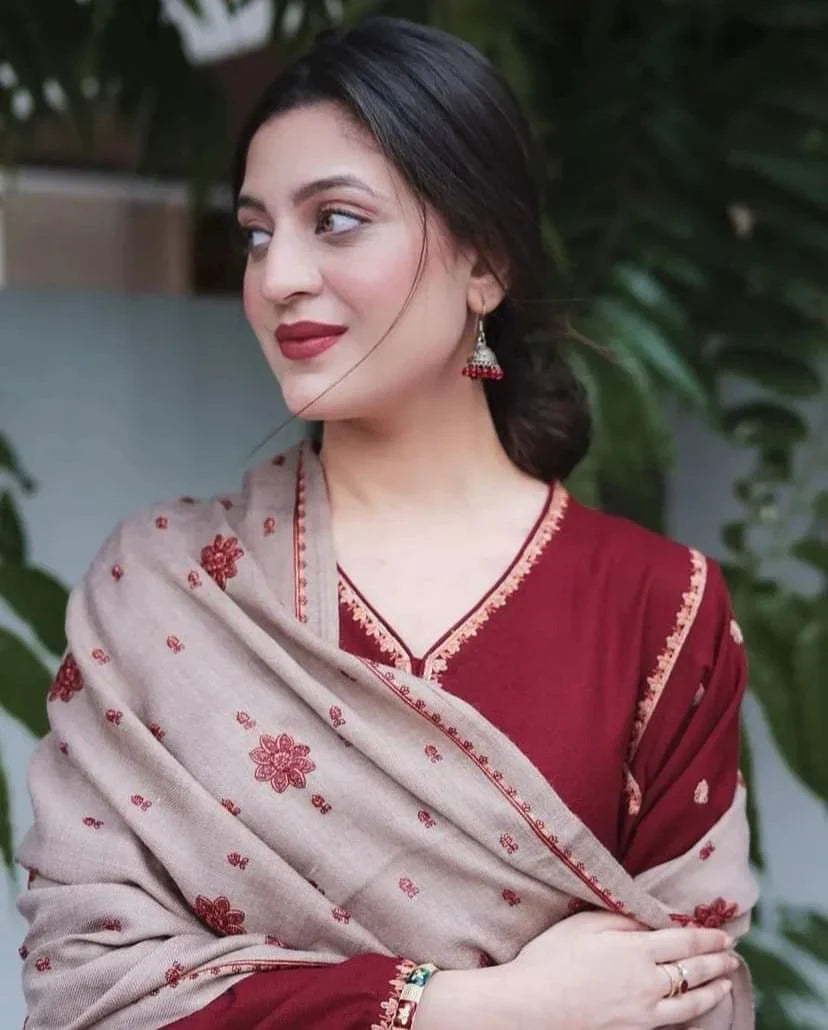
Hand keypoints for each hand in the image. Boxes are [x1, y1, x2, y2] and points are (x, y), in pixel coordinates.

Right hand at [508, 910, 737, 1029]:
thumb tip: (651, 921)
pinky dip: (691, 1015)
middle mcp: (648, 984)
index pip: (684, 942)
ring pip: (690, 1003)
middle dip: (716, 963)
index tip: (724, 934)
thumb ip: (622, 919)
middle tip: (733, 956)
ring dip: (712, 991)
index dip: (707, 938)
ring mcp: (643, 1013)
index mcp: (637, 951)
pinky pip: (672, 1023)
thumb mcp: (585, 924)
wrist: (532, 1006)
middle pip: (693, 971)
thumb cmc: (553, 958)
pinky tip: (694, 1012)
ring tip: (725, 984)